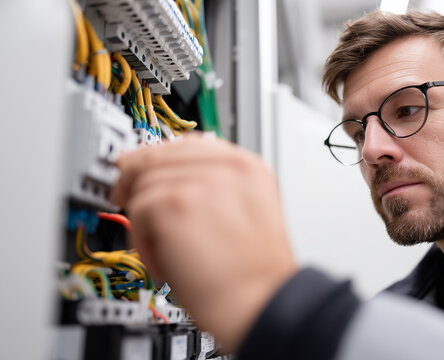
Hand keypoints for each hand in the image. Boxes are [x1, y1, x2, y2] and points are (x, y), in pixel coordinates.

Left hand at [110, 133, 296, 350]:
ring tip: (165, 249)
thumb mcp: (249, 213)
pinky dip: (141, 239)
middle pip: (159, 154)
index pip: (190, 144)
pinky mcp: (177, 202)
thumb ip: (217, 189)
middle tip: (124, 199)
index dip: (158, 155)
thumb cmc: (254, 273)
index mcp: (249, 168)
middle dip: (135, 178)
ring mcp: (203, 181)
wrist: (262, 304)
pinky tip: (164, 258)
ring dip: (143, 218)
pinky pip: (137, 210)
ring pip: (143, 182)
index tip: (138, 166)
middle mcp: (228, 166)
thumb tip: (172, 181)